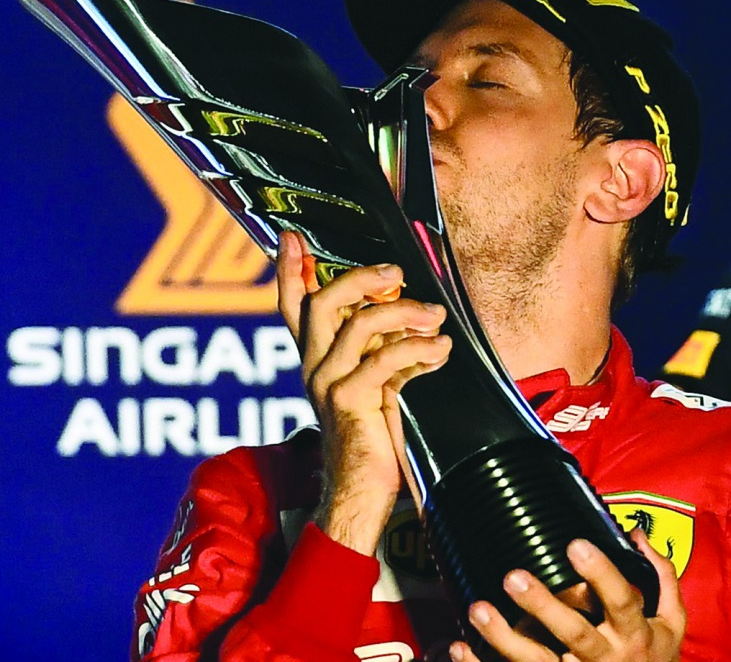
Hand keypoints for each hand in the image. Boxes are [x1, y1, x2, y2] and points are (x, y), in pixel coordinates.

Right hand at [276, 232, 451, 553]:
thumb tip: (402, 308)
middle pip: (323, 303)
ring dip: (405, 313)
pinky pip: (385, 360)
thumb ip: (375, 350)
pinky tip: (442, 351)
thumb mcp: (373, 385)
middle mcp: (313, 369)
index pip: (291, 307)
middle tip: (396, 272)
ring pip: (358, 325)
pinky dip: (420, 350)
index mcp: (314, 361)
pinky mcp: (349, 402)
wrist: (361, 494)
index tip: (291, 237)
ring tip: (437, 318)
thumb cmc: (373, 440)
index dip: (288, 271)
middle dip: (361, 278)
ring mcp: (327, 385)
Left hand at [449, 530, 684, 661]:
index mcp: (634, 634)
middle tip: (513, 578)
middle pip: (574, 634)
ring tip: (478, 610)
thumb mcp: (671, 624)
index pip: (620, 601)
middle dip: (544, 607)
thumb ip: (660, 578)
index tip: (575, 545)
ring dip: (505, 638)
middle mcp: (606, 658)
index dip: (601, 574)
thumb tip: (637, 535)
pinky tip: (460, 647)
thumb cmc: (655, 660)